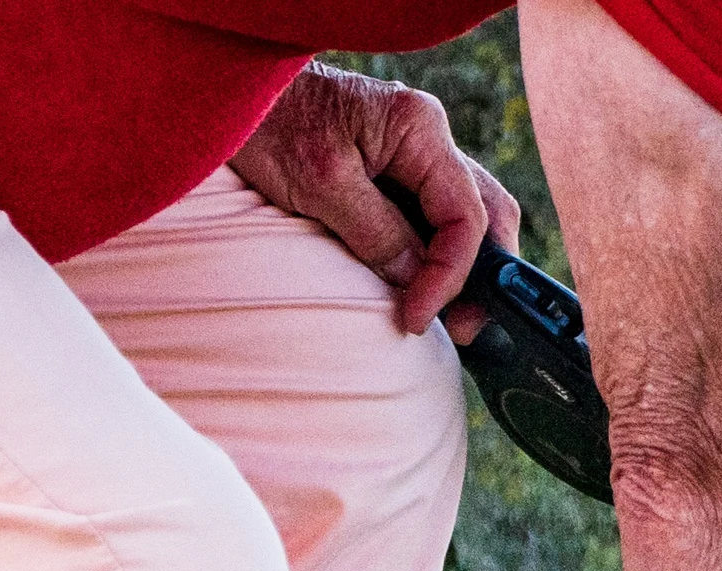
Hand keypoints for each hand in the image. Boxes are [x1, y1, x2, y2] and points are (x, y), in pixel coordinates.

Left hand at [229, 65, 522, 340]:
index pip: (464, 215)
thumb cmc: (269, 123)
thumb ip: (377, 232)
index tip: (419, 316)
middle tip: (460, 327)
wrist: (235, 91)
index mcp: (418, 128)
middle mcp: (428, 136)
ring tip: (443, 312)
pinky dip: (438, 253)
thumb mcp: (319, 185)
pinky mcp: (397, 168)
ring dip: (464, 267)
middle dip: (482, 275)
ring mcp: (416, 151)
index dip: (450, 275)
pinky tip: (421, 282)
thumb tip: (416, 279)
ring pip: (468, 215)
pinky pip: (436, 214)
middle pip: (486, 213)